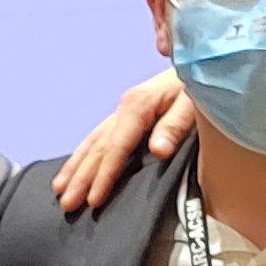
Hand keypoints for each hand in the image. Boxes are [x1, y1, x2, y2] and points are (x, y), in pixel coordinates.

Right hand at [52, 70, 194, 213]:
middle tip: (67, 204)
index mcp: (138, 106)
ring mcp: (125, 110)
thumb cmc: (203, 83)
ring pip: (93, 142)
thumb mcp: (196, 103)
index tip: (93, 200)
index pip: (116, 148)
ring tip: (59, 190)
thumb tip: (157, 150)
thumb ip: (176, 125)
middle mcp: (125, 107)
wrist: (206, 61)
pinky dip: (84, 154)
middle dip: (80, 177)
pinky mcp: (130, 113)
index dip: (104, 176)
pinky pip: (100, 137)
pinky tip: (76, 166)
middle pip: (97, 148)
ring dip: (75, 167)